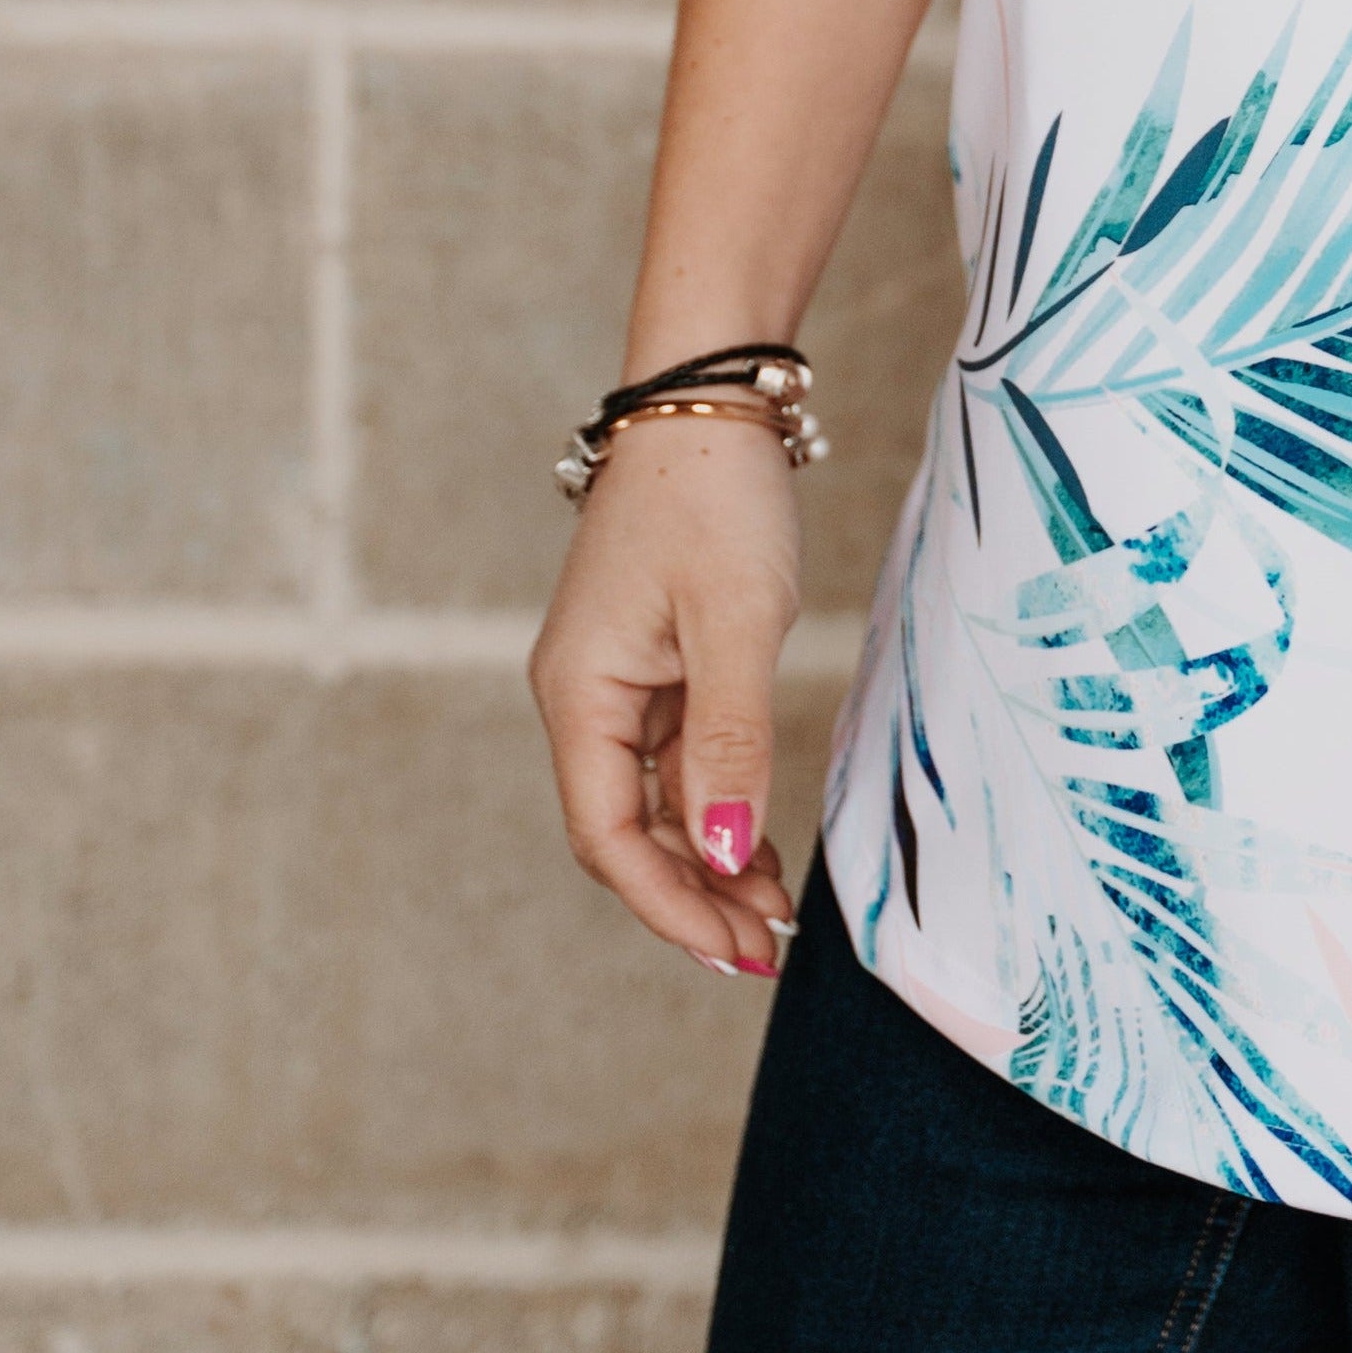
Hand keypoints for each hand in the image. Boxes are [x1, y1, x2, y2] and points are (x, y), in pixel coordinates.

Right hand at [528, 413, 805, 979]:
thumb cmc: (714, 499)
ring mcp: (617, 680)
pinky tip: (755, 842)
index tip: (734, 950)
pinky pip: (675, 758)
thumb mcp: (736, 622)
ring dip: (706, 859)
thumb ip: (728, 741)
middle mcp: (584, 696)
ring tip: (771, 913)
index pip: (607, 836)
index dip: (669, 903)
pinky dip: (714, 804)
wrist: (708, 402)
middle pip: (624, 831)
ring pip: (652, 801)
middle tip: (765, 948)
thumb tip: (719, 851)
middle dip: (690, 897)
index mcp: (579, 693)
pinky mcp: (654, 661)